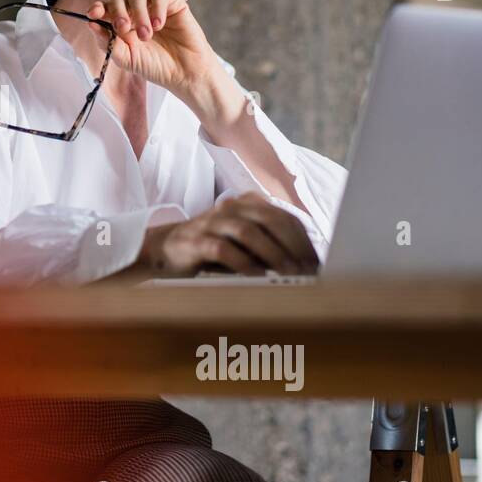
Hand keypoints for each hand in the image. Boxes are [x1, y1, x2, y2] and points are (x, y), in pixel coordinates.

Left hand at [87, 0, 217, 98]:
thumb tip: (90, 24)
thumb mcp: (127, 59)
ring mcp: (154, 7)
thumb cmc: (156, 67)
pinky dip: (156, 7)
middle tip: (124, 28)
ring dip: (138, 14)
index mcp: (122, 25)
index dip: (98, 7)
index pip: (105, 9)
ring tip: (147, 35)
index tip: (94, 14)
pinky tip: (159, 25)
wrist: (185, 73)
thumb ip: (108, 43)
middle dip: (117, 11)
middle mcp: (136, 13)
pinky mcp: (173, 4)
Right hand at [138, 192, 319, 276]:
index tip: (315, 263)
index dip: (303, 240)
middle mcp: (231, 208)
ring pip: (248, 231)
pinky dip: (243, 263)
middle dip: (292, 246)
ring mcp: (212, 222)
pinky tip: (256, 277)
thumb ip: (269, 247)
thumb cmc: (213, 248)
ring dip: (272, 254)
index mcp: (248, 204)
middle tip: (306, 270)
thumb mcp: (244, 244)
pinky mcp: (195, 240)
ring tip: (287, 274)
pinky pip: (222, 249)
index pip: (284, 217)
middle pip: (270, 220)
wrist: (166, 248)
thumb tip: (304, 266)